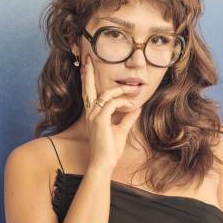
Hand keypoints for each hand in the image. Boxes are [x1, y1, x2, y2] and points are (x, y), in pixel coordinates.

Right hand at [81, 54, 141, 172]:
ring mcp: (93, 116)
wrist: (104, 164)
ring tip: (134, 91)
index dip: (88, 80)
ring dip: (121, 91)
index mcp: (93, 115)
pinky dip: (124, 102)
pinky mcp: (100, 120)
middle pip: (87, 89)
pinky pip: (112, 103)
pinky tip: (132, 106)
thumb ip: (127, 118)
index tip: (87, 67)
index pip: (89, 94)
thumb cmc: (110, 150)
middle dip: (88, 73)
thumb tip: (135, 108)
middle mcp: (90, 113)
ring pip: (106, 94)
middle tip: (87, 58)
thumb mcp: (121, 130)